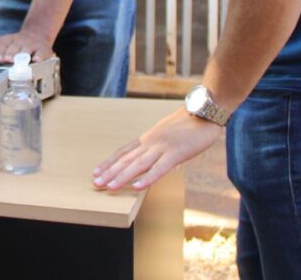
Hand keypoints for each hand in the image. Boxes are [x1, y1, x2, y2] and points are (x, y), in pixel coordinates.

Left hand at [0, 29, 54, 63]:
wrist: (37, 34)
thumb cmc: (15, 42)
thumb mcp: (0, 41)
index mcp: (8, 40)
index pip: (2, 45)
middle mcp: (19, 41)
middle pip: (14, 48)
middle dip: (10, 54)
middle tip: (7, 60)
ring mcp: (31, 45)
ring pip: (26, 50)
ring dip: (23, 56)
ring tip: (19, 62)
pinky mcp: (43, 49)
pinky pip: (42, 53)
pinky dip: (39, 57)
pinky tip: (37, 60)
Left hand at [91, 107, 222, 190]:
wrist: (205, 111)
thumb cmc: (189, 124)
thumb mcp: (168, 134)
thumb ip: (158, 146)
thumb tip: (151, 158)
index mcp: (148, 138)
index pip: (123, 152)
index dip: (109, 163)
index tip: (96, 172)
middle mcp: (150, 142)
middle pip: (126, 159)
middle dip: (110, 172)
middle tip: (95, 183)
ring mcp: (162, 147)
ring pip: (138, 164)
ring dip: (122, 177)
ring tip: (108, 187)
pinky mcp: (176, 153)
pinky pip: (159, 168)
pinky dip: (147, 178)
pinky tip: (137, 187)